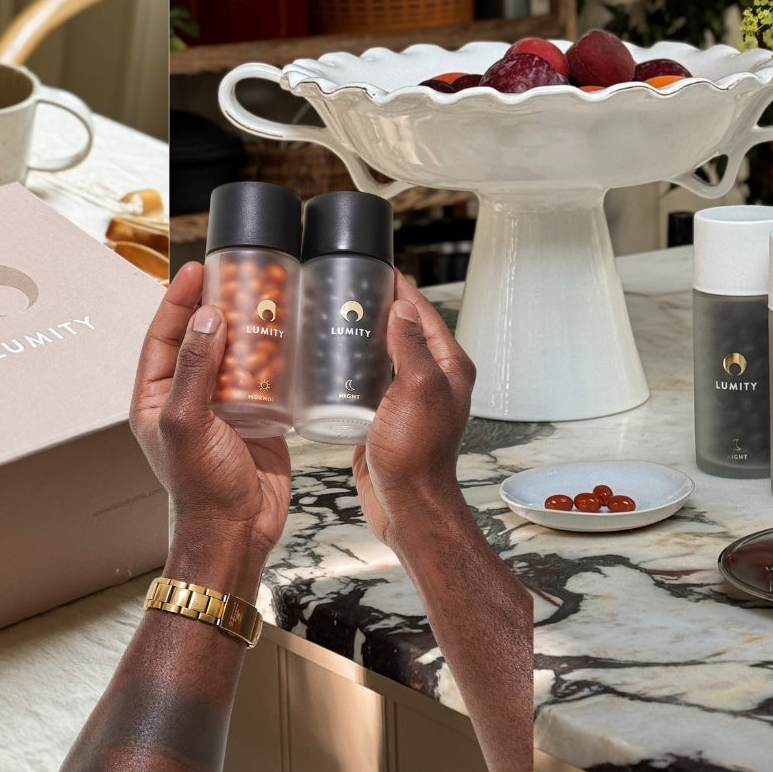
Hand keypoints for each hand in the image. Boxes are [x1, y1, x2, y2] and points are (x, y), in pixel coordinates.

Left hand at [132, 263, 291, 561]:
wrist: (239, 529)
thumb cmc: (202, 488)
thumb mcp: (188, 424)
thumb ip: (194, 370)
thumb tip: (205, 320)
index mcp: (156, 398)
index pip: (162, 336)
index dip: (177, 301)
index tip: (195, 270)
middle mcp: (187, 397)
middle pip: (199, 338)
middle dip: (216, 306)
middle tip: (236, 275)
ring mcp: (222, 406)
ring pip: (233, 353)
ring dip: (248, 327)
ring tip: (266, 297)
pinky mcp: (256, 415)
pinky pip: (263, 376)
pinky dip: (274, 355)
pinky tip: (288, 335)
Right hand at [350, 273, 476, 547]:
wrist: (407, 504)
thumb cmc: (417, 453)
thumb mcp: (418, 388)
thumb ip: (411, 345)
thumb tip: (401, 307)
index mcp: (448, 366)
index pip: (421, 313)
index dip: (398, 287)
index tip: (373, 266)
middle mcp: (430, 378)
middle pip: (400, 330)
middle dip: (374, 309)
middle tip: (340, 291)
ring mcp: (406, 398)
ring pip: (381, 356)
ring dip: (358, 338)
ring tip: (327, 320)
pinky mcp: (384, 416)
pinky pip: (366, 383)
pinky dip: (348, 369)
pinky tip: (324, 363)